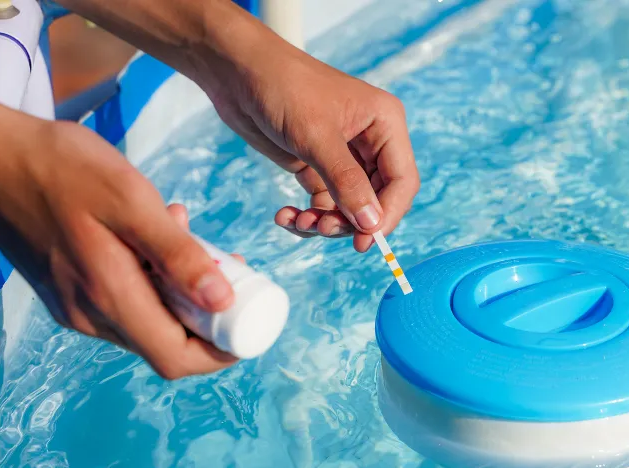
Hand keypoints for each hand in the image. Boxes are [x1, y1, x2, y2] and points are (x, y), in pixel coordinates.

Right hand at [0, 93, 239, 378]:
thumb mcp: (130, 201)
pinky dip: (151, 280)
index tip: (247, 321)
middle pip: (165, 344)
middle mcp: (91, 317)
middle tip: (228, 268)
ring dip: (179, 292)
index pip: (176, 358)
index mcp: (109, 298)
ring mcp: (76, 308)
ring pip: (146, 321)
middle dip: (207, 316)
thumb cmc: (61, 168)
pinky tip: (154, 236)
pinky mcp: (67, 293)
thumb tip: (223, 300)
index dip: (220, 352)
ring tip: (189, 237)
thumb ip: (176, 255)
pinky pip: (123, 301)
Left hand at [51, 0, 419, 251]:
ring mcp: (340, 153)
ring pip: (349, 209)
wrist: (225, 63)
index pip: (403, 183)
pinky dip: (309, 218)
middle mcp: (367, 139)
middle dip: (349, 223)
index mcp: (383, 123)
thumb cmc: (274, 81)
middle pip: (378, 201)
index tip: (361, 242)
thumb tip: (370, 228)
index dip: (387, 218)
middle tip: (318, 231)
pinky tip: (287, 214)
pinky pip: (323, 205)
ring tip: (296, 223)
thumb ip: (345, 182)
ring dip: (325, 224)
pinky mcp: (313, 163)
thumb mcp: (311, 135)